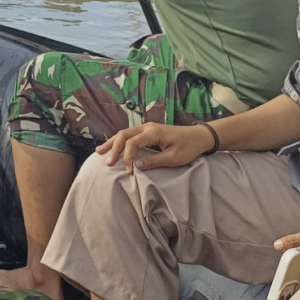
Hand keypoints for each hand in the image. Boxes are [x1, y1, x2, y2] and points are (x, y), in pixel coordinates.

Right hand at [96, 122, 214, 174]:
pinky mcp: (148, 130)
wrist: (200, 136)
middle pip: (123, 135)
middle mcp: (147, 127)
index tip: (128, 172)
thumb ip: (154, 161)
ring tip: (100, 151)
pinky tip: (113, 146)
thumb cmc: (188, 148)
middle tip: (105, 162)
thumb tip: (136, 165)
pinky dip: (119, 141)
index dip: (126, 158)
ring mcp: (147, 127)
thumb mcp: (173, 158)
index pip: (131, 143)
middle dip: (113, 148)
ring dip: (112, 143)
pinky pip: (129, 134)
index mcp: (152, 132)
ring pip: (124, 133)